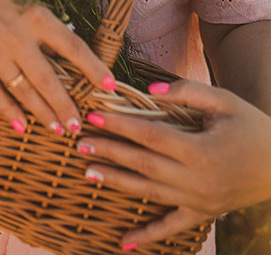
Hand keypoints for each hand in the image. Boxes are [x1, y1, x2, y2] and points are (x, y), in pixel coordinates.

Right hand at [0, 0, 115, 137]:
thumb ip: (41, 21)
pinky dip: (9, 112)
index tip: (111, 86)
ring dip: (43, 114)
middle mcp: (17, 37)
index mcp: (35, 15)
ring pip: (25, 92)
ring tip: (57, 130)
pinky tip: (21, 126)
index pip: (72, 46)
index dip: (94, 68)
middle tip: (78, 125)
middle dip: (66, 106)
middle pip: (50, 80)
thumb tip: (65, 47)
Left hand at [77, 79, 270, 249]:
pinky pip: (170, 227)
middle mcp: (196, 180)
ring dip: (117, 182)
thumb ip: (186, 92)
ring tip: (88, 171)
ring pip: (149, 192)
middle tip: (80, 142)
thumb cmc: (250, 126)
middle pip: (143, 164)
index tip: (95, 116)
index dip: (120, 126)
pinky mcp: (202, 214)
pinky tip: (123, 241)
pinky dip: (147, 235)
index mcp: (200, 150)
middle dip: (110, 152)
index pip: (150, 136)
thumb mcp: (223, 101)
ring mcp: (198, 201)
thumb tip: (149, 91)